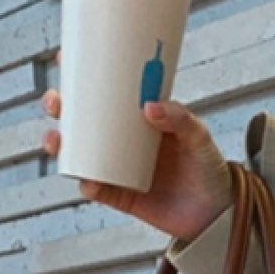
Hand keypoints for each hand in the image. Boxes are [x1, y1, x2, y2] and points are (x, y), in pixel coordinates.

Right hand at [40, 50, 232, 241]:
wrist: (218, 214)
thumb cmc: (210, 169)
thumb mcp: (200, 137)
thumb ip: (181, 118)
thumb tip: (150, 107)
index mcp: (138, 119)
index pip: (105, 92)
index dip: (81, 77)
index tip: (65, 60)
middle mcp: (122, 142)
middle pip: (81, 121)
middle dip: (61, 110)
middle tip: (56, 103)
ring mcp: (119, 168)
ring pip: (79, 154)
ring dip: (61, 145)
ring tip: (57, 140)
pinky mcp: (121, 196)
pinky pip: (96, 189)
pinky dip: (87, 184)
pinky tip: (85, 180)